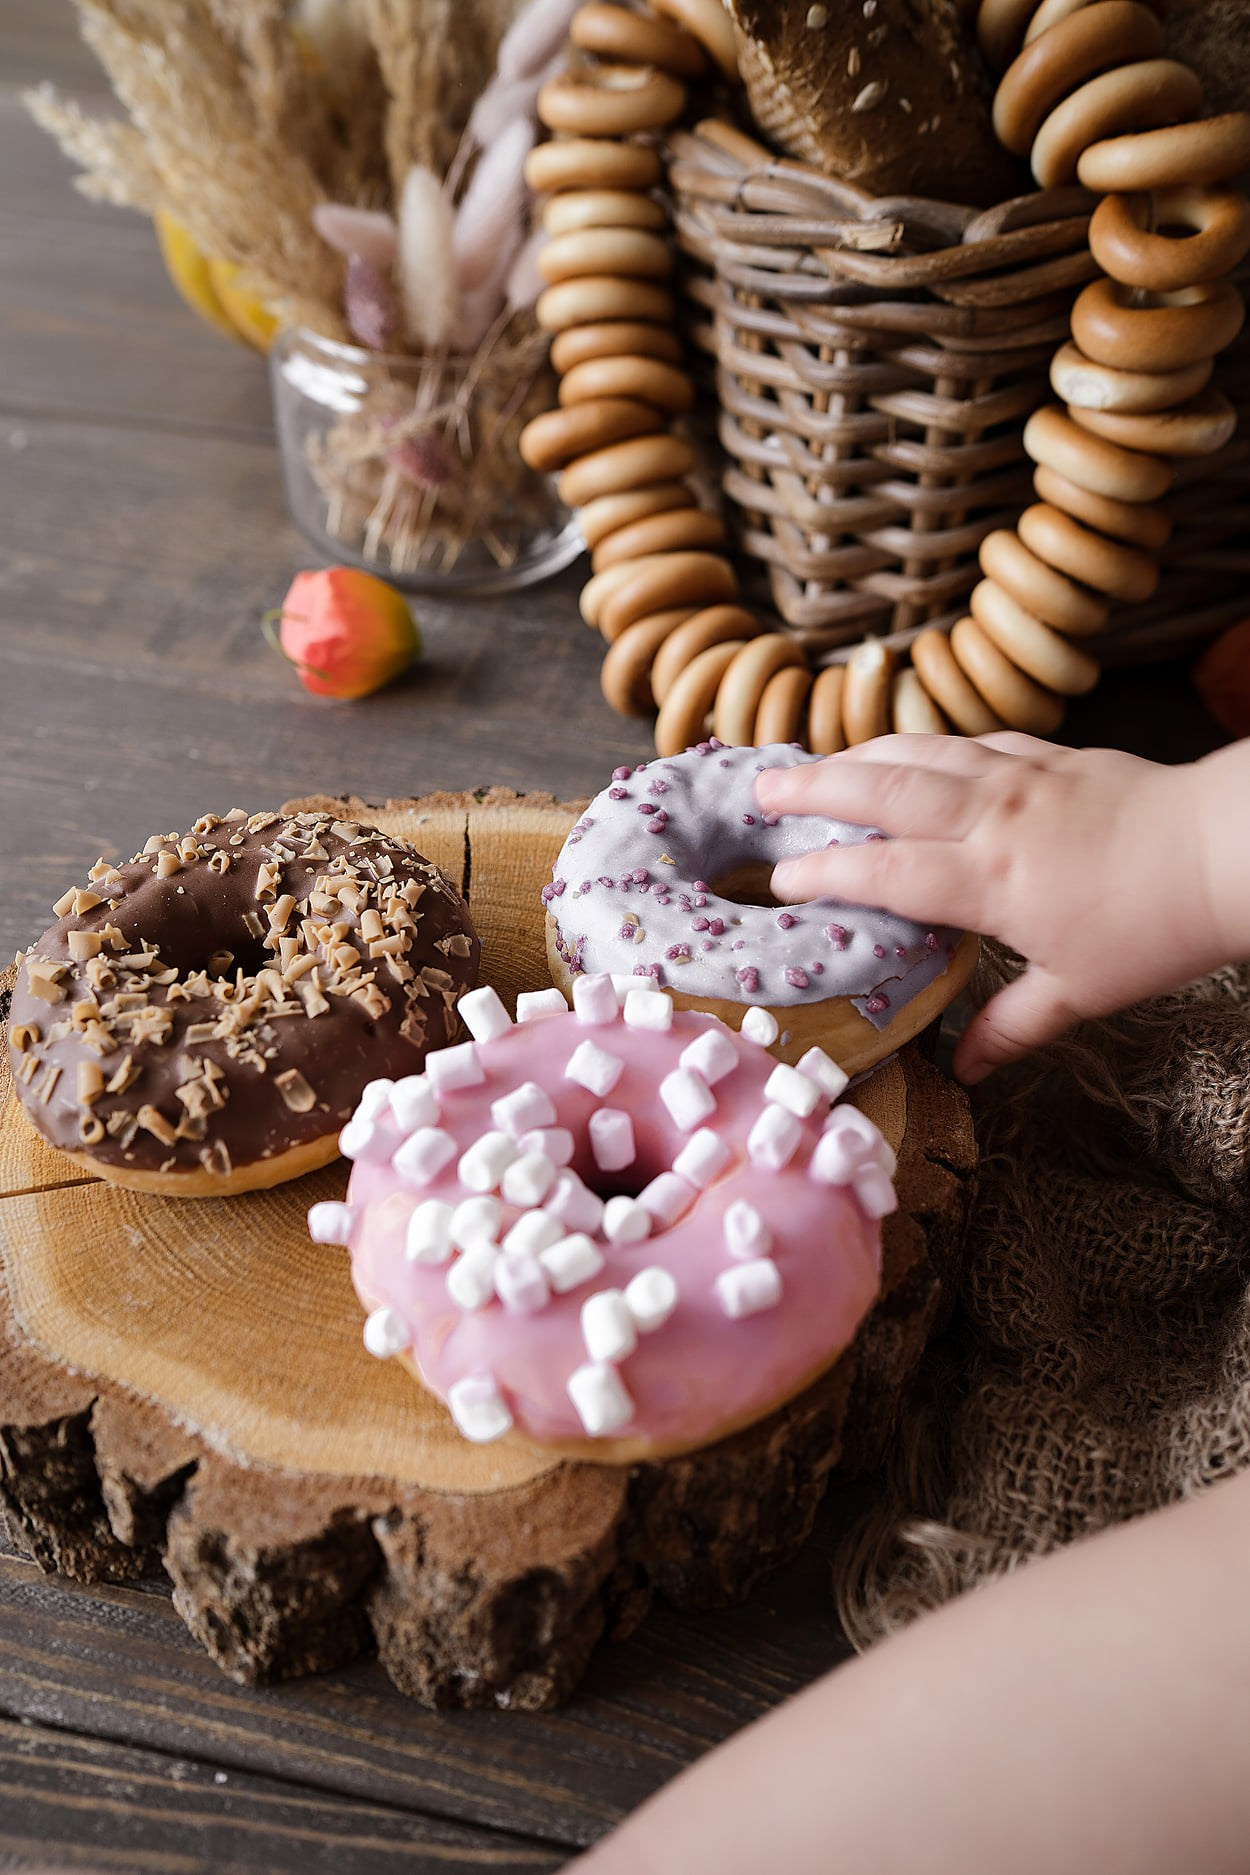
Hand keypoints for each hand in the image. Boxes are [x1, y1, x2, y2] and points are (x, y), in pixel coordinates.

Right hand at [756, 733, 1236, 1083]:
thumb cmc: (1153, 927)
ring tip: (816, 763)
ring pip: (918, 754)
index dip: (824, 872)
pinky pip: (969, 743)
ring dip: (858, 755)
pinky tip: (910, 752)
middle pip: (880, 791)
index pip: (882, 871)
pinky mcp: (1048, 757)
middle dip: (813, 790)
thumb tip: (963, 1068)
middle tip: (761, 792)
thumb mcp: (1079, 992)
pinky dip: (926, 745)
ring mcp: (1018, 778)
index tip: (781, 878)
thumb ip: (1012, 1026)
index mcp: (988, 880)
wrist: (1224, 850)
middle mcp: (990, 818)